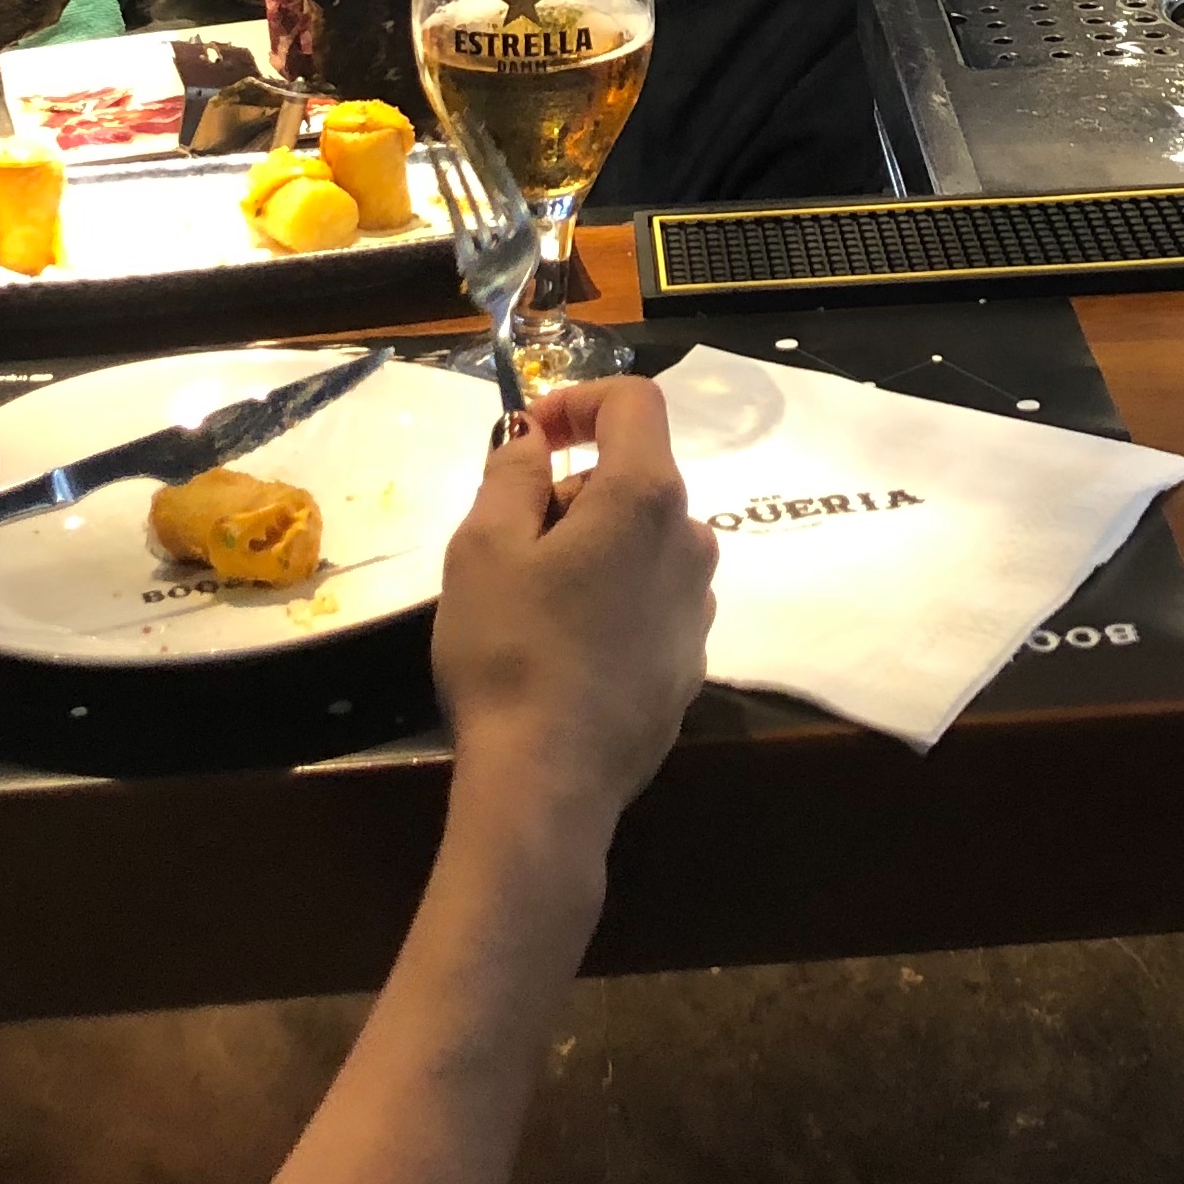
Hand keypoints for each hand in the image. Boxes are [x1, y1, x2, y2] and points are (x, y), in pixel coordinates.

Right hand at [432, 378, 714, 817]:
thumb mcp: (483, 547)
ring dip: (592, 546)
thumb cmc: (509, 651)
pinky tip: (564, 650)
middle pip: (635, 476)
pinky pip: (651, 599)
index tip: (528, 438)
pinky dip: (612, 598)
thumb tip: (532, 434)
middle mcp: (692, 540)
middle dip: (572, 489)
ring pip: (642, 541)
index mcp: (647, 496)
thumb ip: (513, 472)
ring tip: (531, 602)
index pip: (635, 401)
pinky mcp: (690, 662)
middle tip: (508, 540)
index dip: (578, 400)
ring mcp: (699, 606)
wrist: (549, 782)